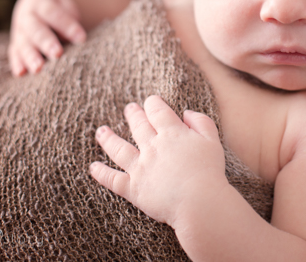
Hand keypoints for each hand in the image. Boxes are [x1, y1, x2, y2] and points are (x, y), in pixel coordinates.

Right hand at [8, 0, 85, 75]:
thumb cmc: (60, 7)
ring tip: (38, 68)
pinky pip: (14, 53)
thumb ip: (70, 15)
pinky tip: (21, 73)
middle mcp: (27, 16)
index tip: (81, 39)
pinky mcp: (16, 44)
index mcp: (41, 2)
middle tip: (58, 54)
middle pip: (35, 29)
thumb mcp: (66, 4)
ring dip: (30, 56)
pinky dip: (17, 63)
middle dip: (46, 42)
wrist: (38, 3)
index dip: (67, 25)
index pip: (53, 13)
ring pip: (23, 43)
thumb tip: (75, 35)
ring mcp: (19, 31)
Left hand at [90, 95, 227, 226]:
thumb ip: (201, 122)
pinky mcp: (133, 189)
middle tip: (129, 108)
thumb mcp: (212, 141)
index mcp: (172, 133)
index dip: (153, 104)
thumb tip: (186, 113)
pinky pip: (112, 179)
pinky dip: (101, 173)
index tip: (151, 101)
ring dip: (108, 138)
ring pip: (118, 149)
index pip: (158, 111)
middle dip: (133, 114)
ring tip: (101, 131)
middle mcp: (152, 147)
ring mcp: (140, 167)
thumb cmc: (209, 172)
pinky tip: (93, 167)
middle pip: (138, 125)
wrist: (199, 203)